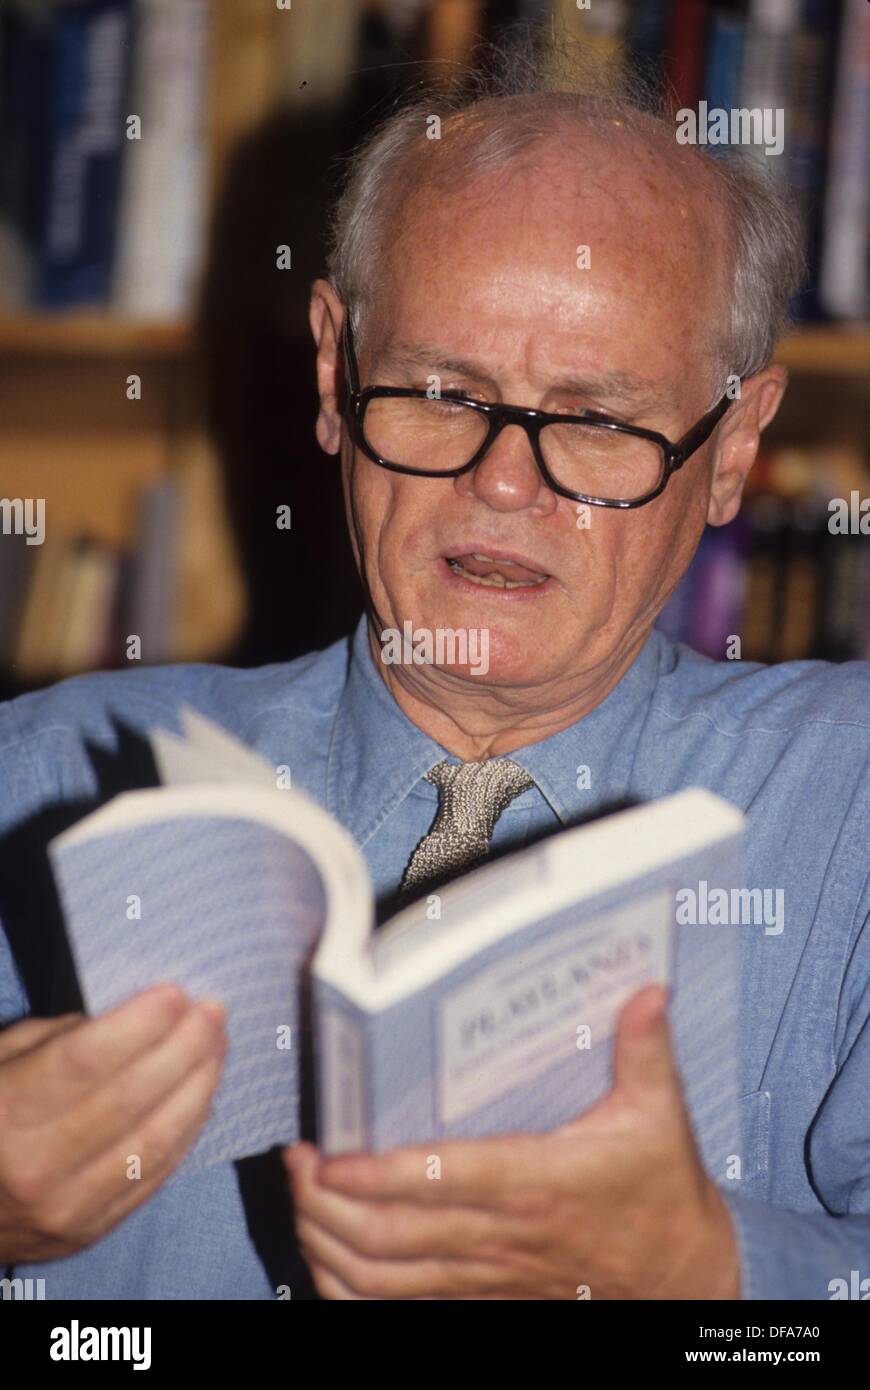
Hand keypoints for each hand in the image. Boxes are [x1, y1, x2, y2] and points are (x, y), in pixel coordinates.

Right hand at [0, 985, 225, 1264]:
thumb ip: (55, 1040)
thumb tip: (131, 1021)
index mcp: (4, 1114)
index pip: (86, 1062)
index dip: (139, 1025)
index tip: (177, 993)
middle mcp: (34, 1166)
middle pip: (130, 1098)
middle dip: (183, 1047)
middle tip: (213, 1011)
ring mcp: (65, 1207)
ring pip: (154, 1140)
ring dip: (197, 1087)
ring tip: (218, 1046)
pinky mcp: (90, 1232)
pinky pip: (154, 1175)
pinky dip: (186, 1129)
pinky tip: (201, 1093)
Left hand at [285, 985, 738, 1298]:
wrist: (680, 1278)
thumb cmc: (661, 1194)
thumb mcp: (659, 1117)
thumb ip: (646, 1051)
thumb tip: (646, 990)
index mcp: (534, 1182)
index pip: (440, 1180)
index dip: (378, 1173)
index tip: (332, 1154)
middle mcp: (499, 1233)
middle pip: (390, 1233)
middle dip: (327, 1202)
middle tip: (297, 1161)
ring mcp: (483, 1272)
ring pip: (383, 1275)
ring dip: (328, 1241)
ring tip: (300, 1196)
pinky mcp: (479, 1295)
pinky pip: (399, 1305)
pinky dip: (351, 1288)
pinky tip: (326, 1256)